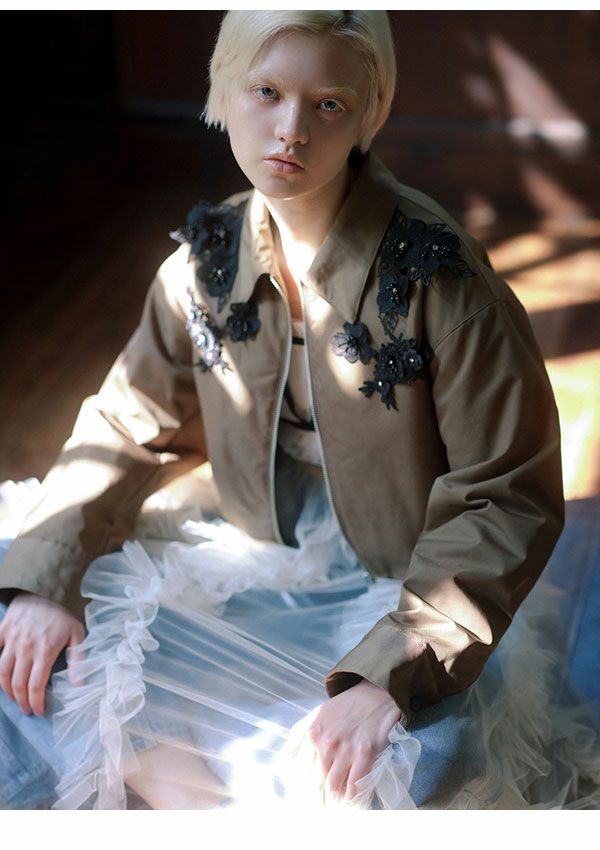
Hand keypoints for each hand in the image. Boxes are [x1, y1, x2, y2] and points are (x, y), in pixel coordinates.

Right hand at [0, 592, 83, 715]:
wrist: (46, 586)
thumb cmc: (63, 612)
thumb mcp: (77, 633)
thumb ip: (77, 660)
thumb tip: (78, 685)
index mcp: (45, 650)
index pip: (35, 685)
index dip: (36, 702)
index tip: (39, 711)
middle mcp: (25, 648)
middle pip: (17, 684)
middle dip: (21, 701)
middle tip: (27, 709)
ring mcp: (11, 639)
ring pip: (3, 673)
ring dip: (7, 690)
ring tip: (14, 698)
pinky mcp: (2, 631)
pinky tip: (1, 677)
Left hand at [309, 678, 401, 801]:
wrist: (376, 693)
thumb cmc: (348, 705)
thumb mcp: (320, 713)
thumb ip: (302, 733)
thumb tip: (286, 756)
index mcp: (313, 732)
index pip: (304, 768)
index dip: (307, 785)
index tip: (311, 794)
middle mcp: (327, 742)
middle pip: (319, 779)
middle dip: (321, 793)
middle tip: (325, 802)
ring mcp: (346, 749)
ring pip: (335, 785)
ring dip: (336, 796)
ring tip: (338, 802)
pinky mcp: (365, 754)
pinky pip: (355, 784)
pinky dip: (353, 795)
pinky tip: (352, 798)